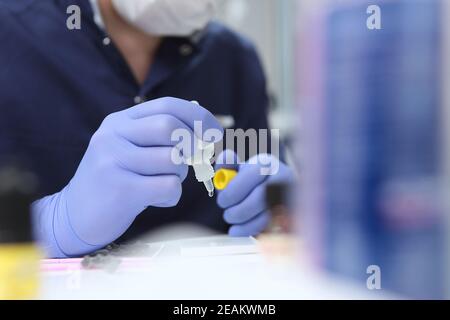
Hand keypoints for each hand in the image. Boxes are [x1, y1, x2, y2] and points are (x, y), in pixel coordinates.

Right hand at [33, 97, 222, 256]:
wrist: (74, 215)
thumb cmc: (116, 180)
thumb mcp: (130, 149)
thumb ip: (160, 136)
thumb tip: (205, 128)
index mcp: (119, 121)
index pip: (168, 106)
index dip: (199, 117)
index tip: (215, 132)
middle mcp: (113, 135)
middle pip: (171, 127)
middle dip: (193, 145)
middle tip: (193, 161)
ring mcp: (114, 161)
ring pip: (173, 159)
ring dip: (180, 175)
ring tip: (163, 183)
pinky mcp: (120, 190)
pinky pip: (169, 187)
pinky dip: (172, 195)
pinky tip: (157, 199)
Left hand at [215, 150, 292, 236]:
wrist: (277, 193)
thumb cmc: (252, 182)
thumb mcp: (240, 170)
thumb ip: (229, 165)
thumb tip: (226, 156)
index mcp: (266, 164)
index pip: (253, 174)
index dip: (234, 190)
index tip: (221, 201)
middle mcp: (282, 178)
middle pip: (260, 198)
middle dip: (237, 210)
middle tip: (227, 214)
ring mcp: (289, 197)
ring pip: (265, 215)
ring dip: (243, 222)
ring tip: (232, 222)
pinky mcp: (290, 215)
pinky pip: (270, 227)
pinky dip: (251, 230)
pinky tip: (238, 230)